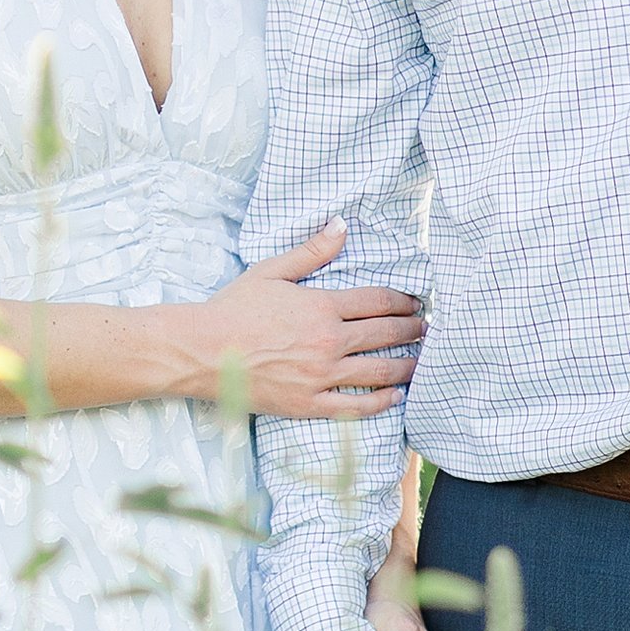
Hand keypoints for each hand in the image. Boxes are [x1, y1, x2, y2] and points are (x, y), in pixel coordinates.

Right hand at [189, 227, 423, 418]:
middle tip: (429, 328)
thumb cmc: (232, 309)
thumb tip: (341, 224)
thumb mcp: (271, 271)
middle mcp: (327, 342)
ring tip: (422, 359)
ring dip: (408, 364)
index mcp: (321, 307)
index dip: (404, 301)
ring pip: (379, 370)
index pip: (377, 301)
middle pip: (385, 334)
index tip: (417, 302)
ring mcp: (321, 376)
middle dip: (413, 329)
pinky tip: (396, 396)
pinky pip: (356, 406)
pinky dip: (381, 402)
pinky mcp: (309, 405)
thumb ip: (312, 251)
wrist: (200, 352)